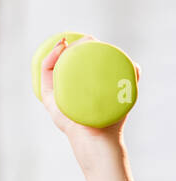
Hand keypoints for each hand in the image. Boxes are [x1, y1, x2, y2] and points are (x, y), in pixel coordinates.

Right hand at [38, 34, 134, 148]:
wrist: (98, 140)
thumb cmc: (110, 123)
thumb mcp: (124, 95)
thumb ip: (129, 79)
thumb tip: (135, 63)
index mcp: (77, 92)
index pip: (75, 67)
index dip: (79, 49)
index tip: (90, 40)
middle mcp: (64, 93)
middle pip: (64, 64)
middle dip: (72, 45)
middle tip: (88, 39)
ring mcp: (55, 96)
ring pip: (52, 66)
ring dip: (60, 49)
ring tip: (73, 42)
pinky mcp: (49, 98)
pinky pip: (45, 73)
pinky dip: (50, 57)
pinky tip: (60, 46)